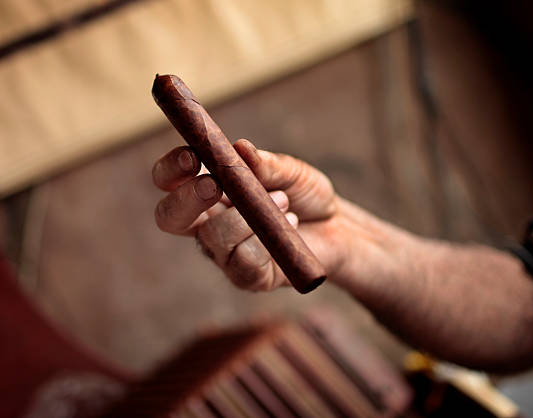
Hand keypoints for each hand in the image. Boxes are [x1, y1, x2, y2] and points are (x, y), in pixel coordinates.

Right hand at [152, 139, 342, 290]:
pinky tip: (289, 225)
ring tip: (283, 201)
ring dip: (246, 215)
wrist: (337, 227)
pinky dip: (266, 240)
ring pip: (212, 237)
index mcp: (207, 192)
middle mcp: (207, 224)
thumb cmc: (303, 195)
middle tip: (215, 184)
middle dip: (187, 198)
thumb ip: (265, 163)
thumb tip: (240, 148)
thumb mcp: (290, 171)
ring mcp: (225, 253)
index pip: (169, 182)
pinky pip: (243, 261)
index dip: (171, 169)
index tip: (192, 156)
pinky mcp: (248, 277)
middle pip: (169, 217)